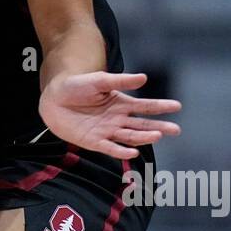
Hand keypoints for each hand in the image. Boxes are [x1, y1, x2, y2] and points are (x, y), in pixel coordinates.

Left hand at [40, 71, 181, 158]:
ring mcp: (107, 131)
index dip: (160, 106)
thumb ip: (120, 80)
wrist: (53, 99)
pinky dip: (121, 151)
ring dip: (143, 137)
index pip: (144, 106)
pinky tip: (132, 152)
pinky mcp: (94, 141)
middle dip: (159, 127)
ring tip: (157, 135)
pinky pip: (110, 148)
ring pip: (130, 136)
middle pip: (142, 124)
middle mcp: (117, 119)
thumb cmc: (77, 86)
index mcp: (121, 103)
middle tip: (175, 129)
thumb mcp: (99, 80)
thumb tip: (144, 78)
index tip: (177, 106)